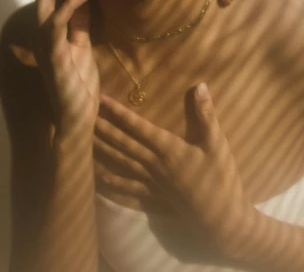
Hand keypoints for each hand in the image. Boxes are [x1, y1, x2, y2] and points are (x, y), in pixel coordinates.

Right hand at [33, 0, 99, 135]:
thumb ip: (80, 23)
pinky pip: (56, 22)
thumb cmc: (79, 85)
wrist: (78, 117)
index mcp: (49, 34)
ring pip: (42, 3)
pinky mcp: (55, 55)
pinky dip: (70, 3)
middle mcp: (42, 37)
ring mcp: (46, 45)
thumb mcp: (82, 46)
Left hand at [93, 84, 253, 256]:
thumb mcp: (218, 144)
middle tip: (82, 114)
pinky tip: (97, 177)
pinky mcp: (153, 196)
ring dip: (102, 150)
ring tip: (83, 139)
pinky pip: (127, 188)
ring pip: (121, 162)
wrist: (221, 219)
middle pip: (122, 143)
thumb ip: (207, 115)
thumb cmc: (221, 178)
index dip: (118, 113)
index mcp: (169, 149)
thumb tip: (200, 85)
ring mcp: (152, 182)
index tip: (101, 99)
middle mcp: (155, 164)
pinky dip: (111, 182)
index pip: (137, 126)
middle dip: (102, 128)